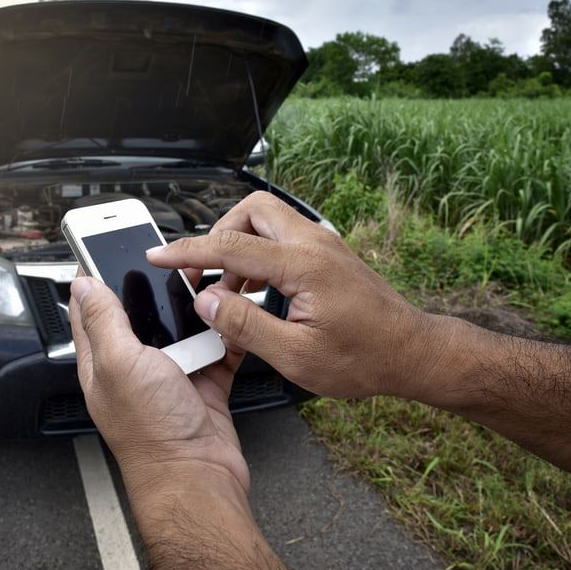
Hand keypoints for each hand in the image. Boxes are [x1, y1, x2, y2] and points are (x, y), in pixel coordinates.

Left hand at [68, 276, 249, 492]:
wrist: (198, 476)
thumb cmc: (152, 432)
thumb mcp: (119, 364)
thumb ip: (103, 321)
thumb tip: (83, 284)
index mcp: (103, 361)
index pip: (91, 308)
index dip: (97, 275)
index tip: (109, 245)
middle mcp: (135, 366)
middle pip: (143, 311)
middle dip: (158, 285)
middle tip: (175, 259)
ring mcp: (172, 374)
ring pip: (184, 325)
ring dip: (198, 305)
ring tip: (211, 281)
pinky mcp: (204, 382)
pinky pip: (218, 347)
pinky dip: (228, 331)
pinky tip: (234, 316)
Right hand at [147, 191, 457, 400]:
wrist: (412, 353)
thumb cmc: (364, 359)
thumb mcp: (296, 355)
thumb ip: (245, 325)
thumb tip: (206, 301)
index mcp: (304, 265)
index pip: (231, 245)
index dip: (187, 252)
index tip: (158, 256)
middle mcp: (314, 244)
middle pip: (251, 210)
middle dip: (219, 234)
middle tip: (204, 272)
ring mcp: (324, 245)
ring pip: (267, 220)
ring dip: (240, 246)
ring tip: (230, 291)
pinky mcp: (328, 254)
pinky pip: (282, 237)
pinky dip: (259, 254)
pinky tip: (256, 292)